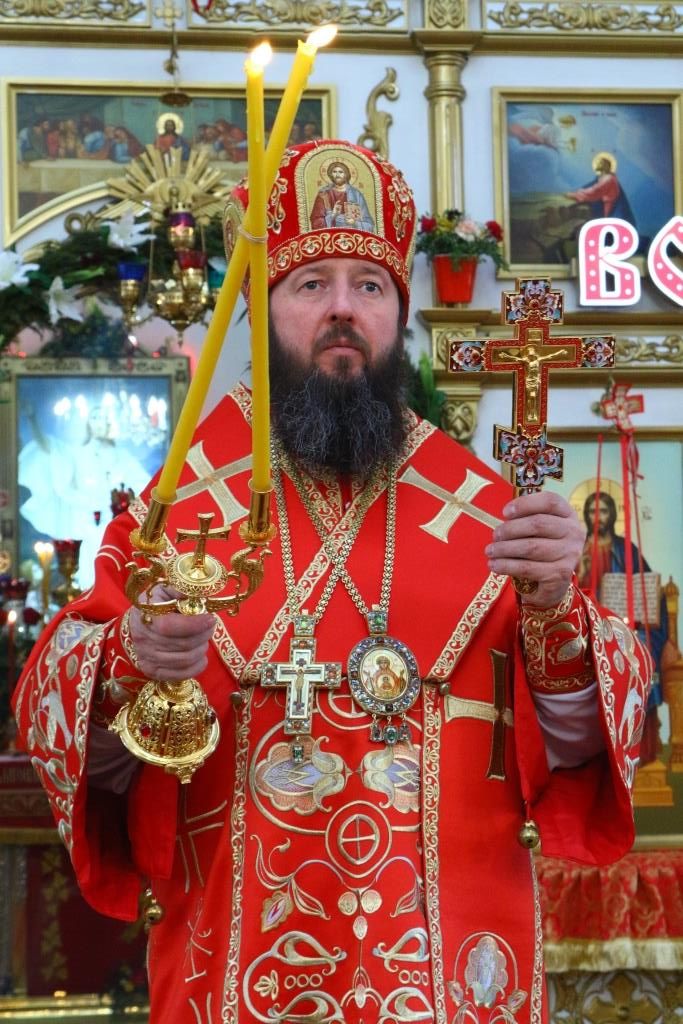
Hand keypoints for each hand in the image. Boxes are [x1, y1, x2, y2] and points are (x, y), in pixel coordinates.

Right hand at [128, 585, 215, 680]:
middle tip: (210, 625)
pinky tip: (201, 656)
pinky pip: (182, 675)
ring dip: (202, 648)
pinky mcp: (153, 672)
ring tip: (204, 638)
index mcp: (145, 615)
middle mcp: (143, 640)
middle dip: (204, 634)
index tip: (210, 618)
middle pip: (183, 644)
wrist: (136, 624)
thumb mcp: (164, 589)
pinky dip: (198, 666)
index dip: (194, 624)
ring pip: (185, 659)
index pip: (170, 626)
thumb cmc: (155, 604)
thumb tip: (198, 593)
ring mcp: (147, 658)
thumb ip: (180, 589)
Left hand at [485, 491, 585, 607]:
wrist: (554, 583)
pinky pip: (527, 567)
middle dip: (511, 529)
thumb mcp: (539, 530)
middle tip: (494, 535)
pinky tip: (494, 565)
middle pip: (538, 524)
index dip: (525, 503)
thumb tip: (504, 519)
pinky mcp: (559, 574)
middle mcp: (573, 532)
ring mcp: (569, 554)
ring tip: (490, 551)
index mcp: (568, 515)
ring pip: (531, 547)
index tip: (504, 512)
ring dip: (505, 548)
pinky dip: (507, 565)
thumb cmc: (541, 548)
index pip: (550, 501)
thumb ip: (526, 519)